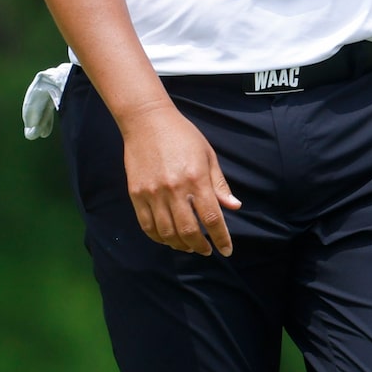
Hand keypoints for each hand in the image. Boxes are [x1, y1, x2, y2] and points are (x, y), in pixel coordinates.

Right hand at [118, 101, 241, 254]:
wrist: (146, 121)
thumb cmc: (182, 136)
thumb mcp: (207, 155)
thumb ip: (219, 184)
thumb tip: (234, 206)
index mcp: (196, 178)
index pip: (212, 218)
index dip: (221, 238)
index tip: (226, 250)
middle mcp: (174, 189)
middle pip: (189, 231)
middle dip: (201, 246)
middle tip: (206, 250)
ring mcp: (153, 193)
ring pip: (167, 232)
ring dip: (180, 245)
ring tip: (189, 246)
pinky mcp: (136, 194)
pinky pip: (147, 225)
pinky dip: (159, 237)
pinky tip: (168, 238)